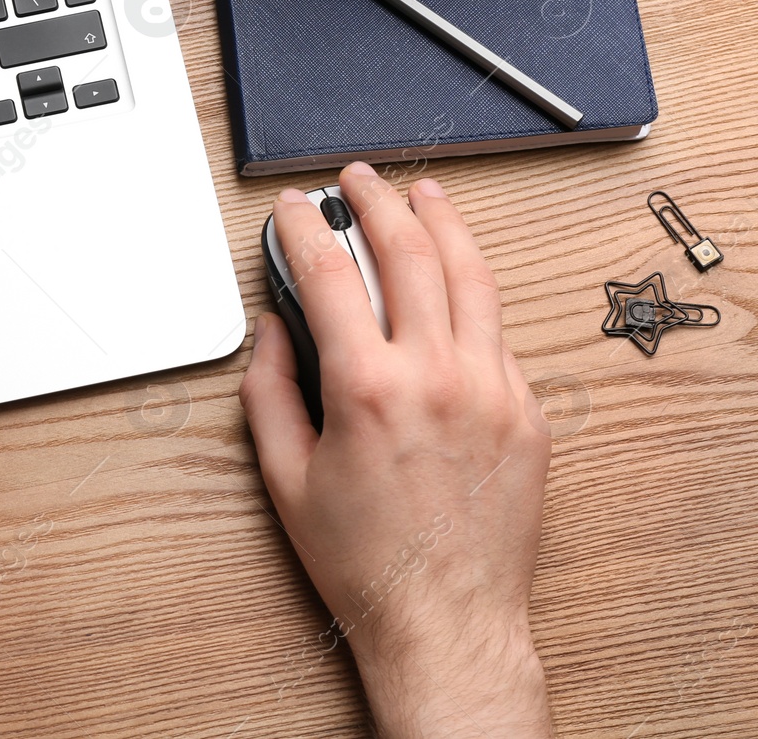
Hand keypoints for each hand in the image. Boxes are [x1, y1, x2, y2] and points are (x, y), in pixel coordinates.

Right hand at [239, 164, 553, 737]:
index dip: (305, 228)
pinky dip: (473, 289)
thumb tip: (275, 329)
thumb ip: (270, 389)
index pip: (331, 275)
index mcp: (369, 389)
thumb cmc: (363, 558)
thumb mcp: (284, 475)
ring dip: (443, 223)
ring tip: (424, 194)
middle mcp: (437, 376)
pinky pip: (497, 329)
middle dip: (378, 202)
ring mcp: (492, 389)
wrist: (444, 616)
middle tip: (359, 180)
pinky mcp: (526, 410)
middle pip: (410, 252)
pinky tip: (458, 276)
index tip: (293, 208)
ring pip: (471, 275)